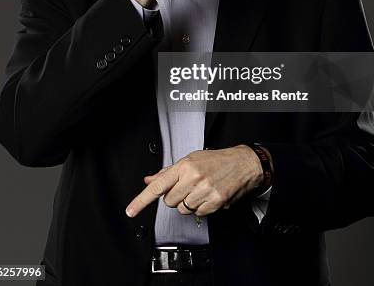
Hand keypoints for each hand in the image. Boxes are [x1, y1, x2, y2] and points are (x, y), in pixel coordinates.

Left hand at [125, 145, 262, 217]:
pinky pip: (198, 214)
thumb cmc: (215, 160)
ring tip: (200, 190)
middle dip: (176, 197)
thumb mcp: (190, 160)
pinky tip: (208, 196)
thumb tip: (149, 180)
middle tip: (187, 187)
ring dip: (189, 203)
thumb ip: (168, 173)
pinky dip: (202, 208)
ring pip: (184, 209)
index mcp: (184, 165)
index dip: (142, 200)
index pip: (158, 185)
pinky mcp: (215, 201)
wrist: (242, 163)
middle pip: (170, 201)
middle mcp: (193, 178)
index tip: (130, 211)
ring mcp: (205, 190)